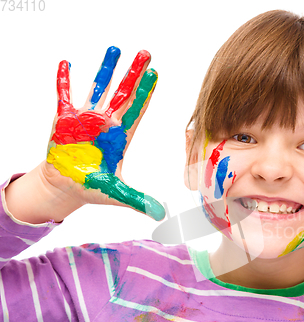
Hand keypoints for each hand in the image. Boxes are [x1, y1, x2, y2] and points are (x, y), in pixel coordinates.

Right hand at [43, 46, 164, 220]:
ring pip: (98, 88)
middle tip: (146, 53)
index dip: (145, 93)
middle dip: (134, 74)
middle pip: (123, 93)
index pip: (137, 110)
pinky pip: (64, 95)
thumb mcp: (116, 194)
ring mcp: (86, 118)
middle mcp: (106, 123)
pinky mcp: (64, 120)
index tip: (155, 74)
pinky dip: (65, 81)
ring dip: (107, 70)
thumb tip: (161, 214)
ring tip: (117, 48)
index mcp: (121, 137)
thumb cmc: (92, 188)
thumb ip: (138, 201)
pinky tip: (66, 64)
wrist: (66, 187)